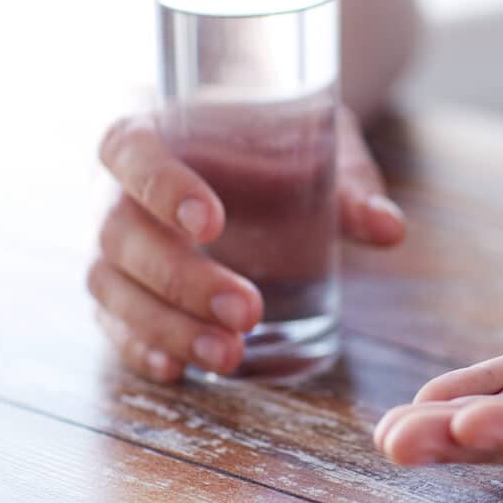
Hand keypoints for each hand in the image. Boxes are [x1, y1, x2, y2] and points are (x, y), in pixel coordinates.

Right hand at [87, 107, 403, 382]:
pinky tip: (178, 371)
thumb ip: (348, 183)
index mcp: (150, 131)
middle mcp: (115, 188)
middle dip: (182, 279)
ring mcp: (112, 245)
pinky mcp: (120, 290)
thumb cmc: (272, 144)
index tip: (211, 222)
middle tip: (247, 311)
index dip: (162, 186)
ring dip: (167, 326)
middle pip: (122, 233)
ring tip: (229, 355)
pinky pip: (114, 322)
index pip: (132, 151)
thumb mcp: (315, 145)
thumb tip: (390, 228)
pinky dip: (141, 348)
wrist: (247, 156)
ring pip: (113, 286)